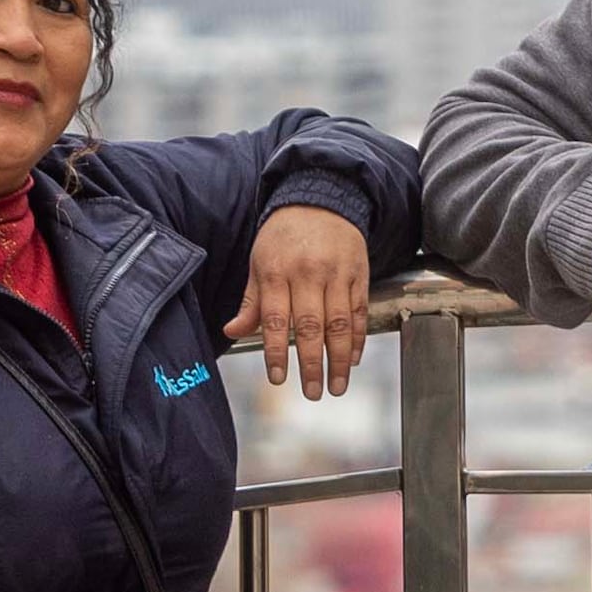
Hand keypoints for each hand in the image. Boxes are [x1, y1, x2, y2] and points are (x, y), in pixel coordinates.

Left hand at [239, 204, 373, 398]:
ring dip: (339, 359)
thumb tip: (232, 331)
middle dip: (311, 364)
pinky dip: (357, 338)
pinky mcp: (359, 273)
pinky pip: (359, 311)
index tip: (278, 378)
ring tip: (337, 385)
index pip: (274, 319)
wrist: (321, 198)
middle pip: (310, 326)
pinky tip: (353, 358)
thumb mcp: (259, 262)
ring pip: (339, 323)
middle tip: (313, 392)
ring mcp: (337, 273)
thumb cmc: (284, 235)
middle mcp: (308, 273)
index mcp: (277, 271)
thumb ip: (251, 301)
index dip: (276, 352)